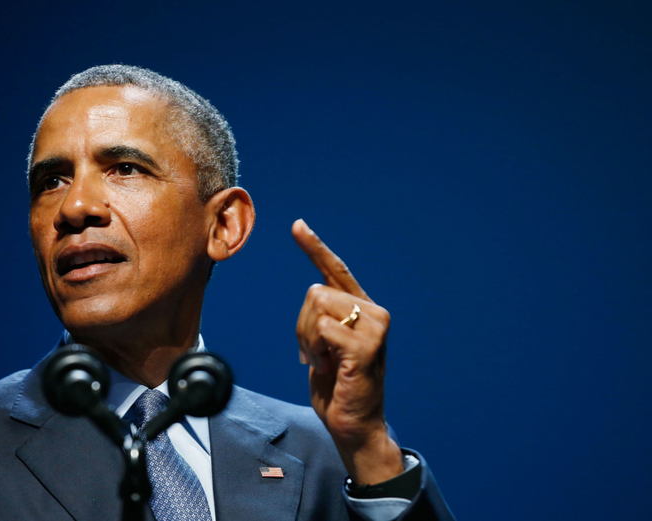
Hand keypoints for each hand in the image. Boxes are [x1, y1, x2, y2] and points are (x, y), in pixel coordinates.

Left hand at [293, 219, 403, 484]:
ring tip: (325, 362)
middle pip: (314, 292)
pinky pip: (322, 329)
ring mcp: (374, 328)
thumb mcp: (326, 345)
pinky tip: (331, 369)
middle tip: (316, 355)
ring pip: (316, 307)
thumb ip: (324, 317)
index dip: (315, 247)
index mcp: (362, 308)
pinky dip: (316, 351)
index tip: (298, 225)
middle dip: (301, 326)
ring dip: (308, 340)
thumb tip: (314, 293)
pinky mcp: (366, 347)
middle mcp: (374, 312)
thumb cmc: (337, 387)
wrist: (354, 425)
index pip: (335, 270)